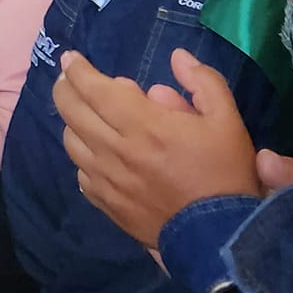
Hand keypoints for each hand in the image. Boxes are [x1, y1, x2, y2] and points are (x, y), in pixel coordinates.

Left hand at [54, 48, 262, 248]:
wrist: (220, 235)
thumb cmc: (225, 173)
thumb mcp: (227, 120)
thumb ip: (203, 82)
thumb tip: (176, 56)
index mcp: (143, 125)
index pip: (95, 89)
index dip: (77, 69)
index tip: (71, 57)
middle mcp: (116, 150)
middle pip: (71, 111)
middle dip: (65, 87)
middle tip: (69, 79)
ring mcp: (106, 179)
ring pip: (71, 141)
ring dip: (74, 121)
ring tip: (88, 114)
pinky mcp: (106, 203)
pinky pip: (81, 172)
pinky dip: (83, 155)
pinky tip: (96, 152)